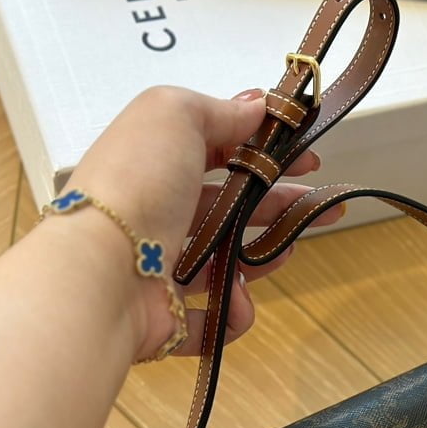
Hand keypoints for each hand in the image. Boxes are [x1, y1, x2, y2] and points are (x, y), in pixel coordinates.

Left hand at [65, 86, 341, 360]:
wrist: (102, 271)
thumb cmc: (135, 186)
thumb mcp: (174, 115)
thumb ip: (218, 110)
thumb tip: (255, 106)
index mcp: (157, 166)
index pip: (219, 155)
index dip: (266, 154)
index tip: (309, 160)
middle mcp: (158, 216)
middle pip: (231, 210)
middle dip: (282, 208)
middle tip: (324, 210)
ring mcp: (162, 269)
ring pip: (227, 265)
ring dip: (263, 260)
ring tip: (286, 253)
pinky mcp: (169, 317)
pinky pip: (215, 321)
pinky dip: (234, 315)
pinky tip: (236, 300)